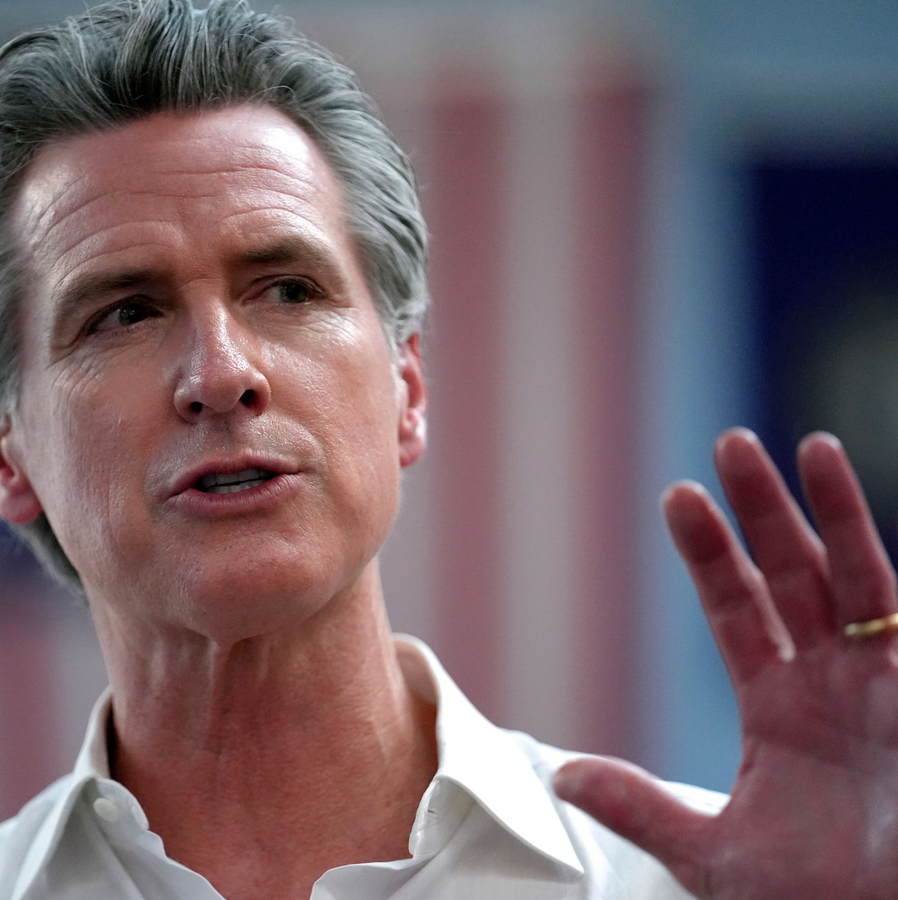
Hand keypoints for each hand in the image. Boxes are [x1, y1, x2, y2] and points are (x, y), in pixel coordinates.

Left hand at [553, 428, 897, 898]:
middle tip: (730, 442)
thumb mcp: (715, 857)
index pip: (738, 608)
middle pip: (795, 574)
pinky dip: (884, 559)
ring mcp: (884, 686)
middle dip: (765, 510)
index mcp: (780, 708)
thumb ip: (640, 809)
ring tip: (808, 447)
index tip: (678, 495)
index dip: (712, 552)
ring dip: (836, 513)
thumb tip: (561, 776)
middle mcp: (831, 683)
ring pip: (858, 578)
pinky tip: (861, 511)